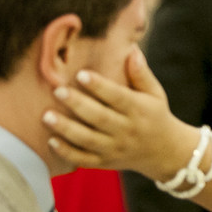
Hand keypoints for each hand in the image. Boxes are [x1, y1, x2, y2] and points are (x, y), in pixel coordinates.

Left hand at [43, 48, 196, 181]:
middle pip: (99, 118)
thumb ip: (141, 74)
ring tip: (46, 116)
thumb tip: (131, 49)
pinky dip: (67, 152)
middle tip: (57, 91)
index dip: (99, 86)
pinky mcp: (105, 162)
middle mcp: (127, 130)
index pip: (118, 97)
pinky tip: (51, 141)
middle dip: (77, 105)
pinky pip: (83, 159)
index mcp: (139, 110)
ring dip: (66, 129)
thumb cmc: (155, 115)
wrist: (164, 151)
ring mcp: (115, 148)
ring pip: (88, 140)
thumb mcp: (155, 94)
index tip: (81, 74)